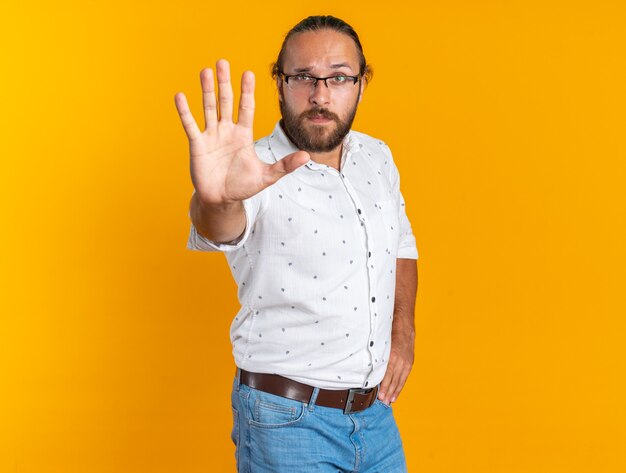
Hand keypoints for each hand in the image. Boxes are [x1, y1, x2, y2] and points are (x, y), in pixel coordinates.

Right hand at [174, 59, 309, 205]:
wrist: (221, 199)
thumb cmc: (243, 186)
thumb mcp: (267, 176)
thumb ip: (285, 165)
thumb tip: (307, 156)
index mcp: (243, 134)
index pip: (246, 107)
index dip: (247, 91)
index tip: (248, 73)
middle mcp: (226, 130)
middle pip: (226, 101)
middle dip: (224, 82)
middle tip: (222, 62)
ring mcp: (211, 135)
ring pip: (209, 107)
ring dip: (207, 90)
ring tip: (205, 71)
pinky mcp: (197, 144)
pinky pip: (190, 125)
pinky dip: (185, 111)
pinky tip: (180, 96)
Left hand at [378, 329, 414, 404]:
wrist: (404, 324)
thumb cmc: (389, 332)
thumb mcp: (381, 342)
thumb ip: (377, 355)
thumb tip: (368, 367)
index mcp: (392, 356)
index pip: (387, 375)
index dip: (384, 386)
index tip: (379, 395)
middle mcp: (400, 360)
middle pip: (394, 380)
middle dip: (388, 392)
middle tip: (383, 402)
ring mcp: (406, 362)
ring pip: (400, 380)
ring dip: (394, 392)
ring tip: (389, 401)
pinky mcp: (410, 362)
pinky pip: (404, 377)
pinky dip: (400, 386)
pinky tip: (396, 394)